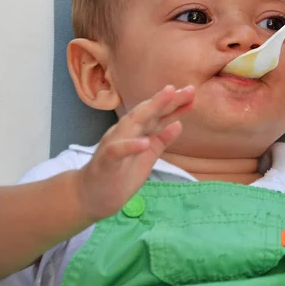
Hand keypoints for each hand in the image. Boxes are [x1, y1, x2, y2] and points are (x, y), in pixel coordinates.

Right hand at [76, 85, 194, 220]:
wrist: (91, 196)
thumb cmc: (119, 173)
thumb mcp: (147, 156)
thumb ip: (160, 140)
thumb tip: (179, 124)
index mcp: (135, 131)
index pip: (157, 115)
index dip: (174, 105)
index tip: (193, 93)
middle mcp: (124, 132)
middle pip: (147, 112)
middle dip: (167, 100)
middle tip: (189, 89)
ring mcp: (114, 145)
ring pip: (132, 124)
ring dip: (150, 110)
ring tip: (168, 97)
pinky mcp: (106, 162)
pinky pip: (117, 151)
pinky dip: (131, 146)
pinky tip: (144, 142)